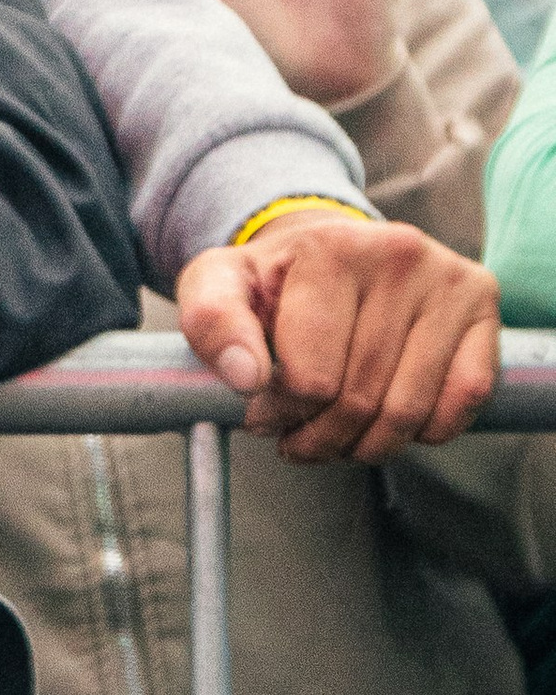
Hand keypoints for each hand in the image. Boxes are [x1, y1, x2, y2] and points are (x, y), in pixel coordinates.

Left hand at [175, 208, 498, 461]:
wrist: (332, 253)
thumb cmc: (275, 281)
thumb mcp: (219, 287)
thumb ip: (213, 323)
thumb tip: (246, 377)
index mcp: (328, 247)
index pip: (311, 379)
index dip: (279, 414)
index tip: (260, 411)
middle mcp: (396, 253)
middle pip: (360, 400)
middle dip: (321, 439)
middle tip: (298, 438)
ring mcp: (446, 278)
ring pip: (410, 412)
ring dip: (369, 446)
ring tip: (337, 435)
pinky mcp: (481, 303)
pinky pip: (462, 402)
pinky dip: (426, 431)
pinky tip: (391, 415)